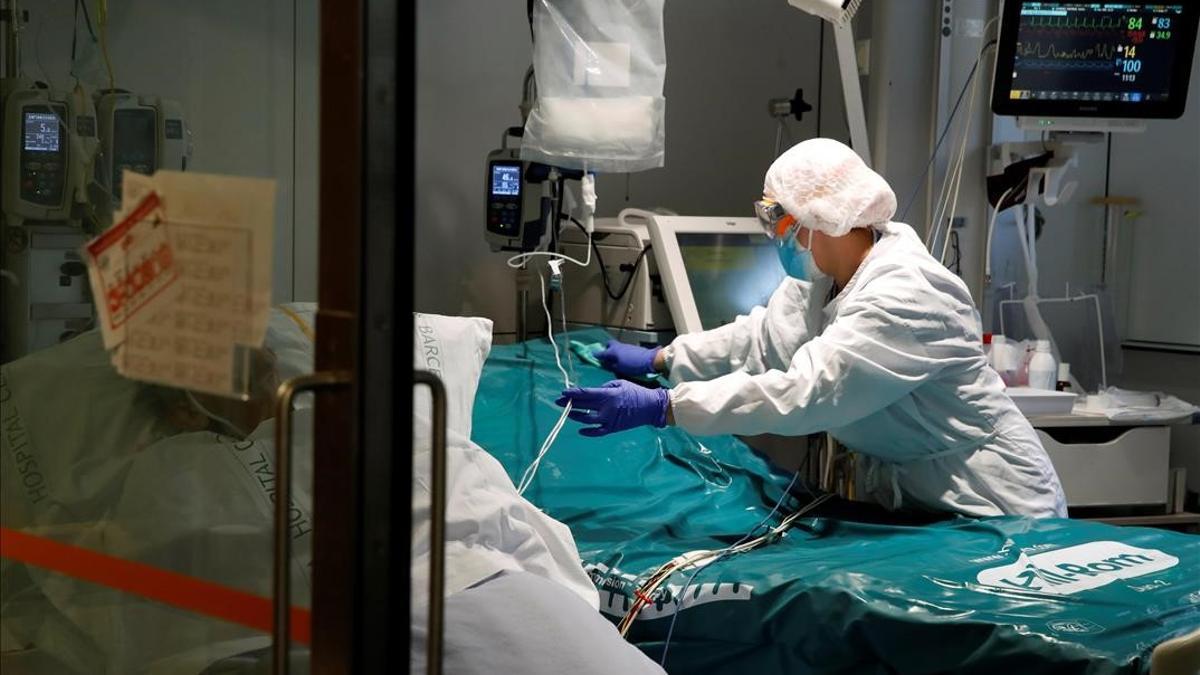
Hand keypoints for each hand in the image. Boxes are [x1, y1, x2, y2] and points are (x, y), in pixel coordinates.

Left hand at [555, 380, 669, 436]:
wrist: (651, 407)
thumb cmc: (636, 392)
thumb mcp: (620, 383)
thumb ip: (604, 387)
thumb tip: (591, 393)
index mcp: (608, 394)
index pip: (585, 394)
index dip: (572, 393)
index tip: (562, 393)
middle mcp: (606, 408)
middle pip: (583, 406)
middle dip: (569, 403)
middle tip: (558, 401)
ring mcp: (609, 420)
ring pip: (587, 420)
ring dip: (576, 416)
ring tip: (567, 413)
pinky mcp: (613, 428)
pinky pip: (598, 432)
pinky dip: (589, 433)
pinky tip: (580, 430)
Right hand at [595, 339, 661, 376]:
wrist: (649, 359)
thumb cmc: (632, 366)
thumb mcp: (619, 369)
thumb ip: (610, 366)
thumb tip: (604, 363)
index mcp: (612, 351)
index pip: (601, 353)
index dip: (596, 355)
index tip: (592, 356)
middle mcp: (617, 346)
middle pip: (609, 344)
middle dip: (606, 349)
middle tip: (607, 356)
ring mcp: (625, 345)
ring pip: (616, 346)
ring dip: (614, 351)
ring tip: (616, 359)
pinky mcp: (632, 347)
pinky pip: (623, 348)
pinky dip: (621, 352)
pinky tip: (624, 359)